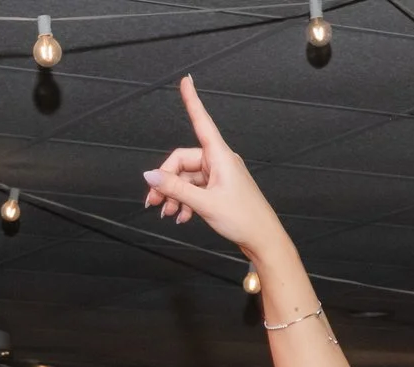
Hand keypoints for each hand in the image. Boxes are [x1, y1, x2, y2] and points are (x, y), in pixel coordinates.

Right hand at [142, 77, 282, 250]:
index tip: (186, 80)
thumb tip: (151, 176)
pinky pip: (194, 189)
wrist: (263, 240)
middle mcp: (219, 161)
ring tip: (167, 212)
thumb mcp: (204, 203)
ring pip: (186, 178)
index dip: (192, 100)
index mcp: (220, 156)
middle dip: (166, 181)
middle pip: (182, 161)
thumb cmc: (244, 219)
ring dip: (174, 195)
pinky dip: (184, 201)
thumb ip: (175, 188)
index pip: (201, 121)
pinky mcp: (219, 190)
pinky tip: (180, 215)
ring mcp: (219, 176)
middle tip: (153, 201)